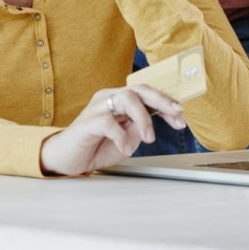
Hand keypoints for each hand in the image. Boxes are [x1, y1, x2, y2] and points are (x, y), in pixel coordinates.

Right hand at [39, 85, 186, 175]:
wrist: (66, 160)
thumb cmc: (95, 147)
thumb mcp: (125, 140)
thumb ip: (138, 129)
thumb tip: (153, 122)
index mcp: (119, 99)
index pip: (146, 94)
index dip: (166, 103)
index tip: (181, 118)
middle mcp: (109, 97)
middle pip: (139, 89)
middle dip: (162, 101)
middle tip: (176, 114)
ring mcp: (97, 107)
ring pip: (127, 99)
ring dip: (143, 119)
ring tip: (148, 139)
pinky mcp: (87, 122)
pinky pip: (109, 121)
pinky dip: (122, 136)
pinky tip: (124, 148)